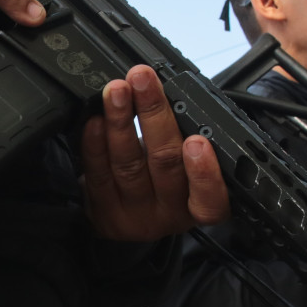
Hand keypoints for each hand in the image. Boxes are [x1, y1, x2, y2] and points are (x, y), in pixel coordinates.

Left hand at [81, 65, 229, 241]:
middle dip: (154, 115)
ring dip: (121, 120)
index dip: (205, 173)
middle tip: (143, 80)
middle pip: (165, 164)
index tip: (197, 142)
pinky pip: (98, 174)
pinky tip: (96, 119)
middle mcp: (169, 214)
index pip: (210, 199)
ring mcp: (134, 214)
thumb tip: (170, 96)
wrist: (130, 226)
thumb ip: (186, 143)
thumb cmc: (167, 186)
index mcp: (199, 205)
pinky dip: (96, 143)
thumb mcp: (189, 172)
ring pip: (129, 164)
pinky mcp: (103, 210)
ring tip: (117, 90)